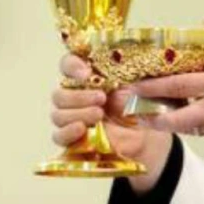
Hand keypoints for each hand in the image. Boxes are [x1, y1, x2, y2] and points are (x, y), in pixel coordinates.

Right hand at [51, 54, 172, 192]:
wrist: (145, 137)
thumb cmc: (139, 108)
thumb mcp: (137, 92)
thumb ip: (125, 88)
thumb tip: (114, 93)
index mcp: (87, 78)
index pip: (68, 64)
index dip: (73, 66)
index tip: (87, 73)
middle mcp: (75, 96)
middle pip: (59, 93)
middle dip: (79, 95)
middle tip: (101, 98)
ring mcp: (71, 119)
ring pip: (58, 114)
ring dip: (77, 113)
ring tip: (99, 114)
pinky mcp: (72, 139)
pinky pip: (58, 136)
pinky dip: (67, 131)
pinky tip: (82, 129)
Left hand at [131, 17, 203, 148]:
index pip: (176, 86)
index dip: (151, 86)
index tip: (133, 84)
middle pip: (171, 117)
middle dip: (148, 113)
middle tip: (130, 107)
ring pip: (183, 127)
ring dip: (165, 122)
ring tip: (147, 114)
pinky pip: (201, 132)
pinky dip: (189, 125)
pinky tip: (181, 116)